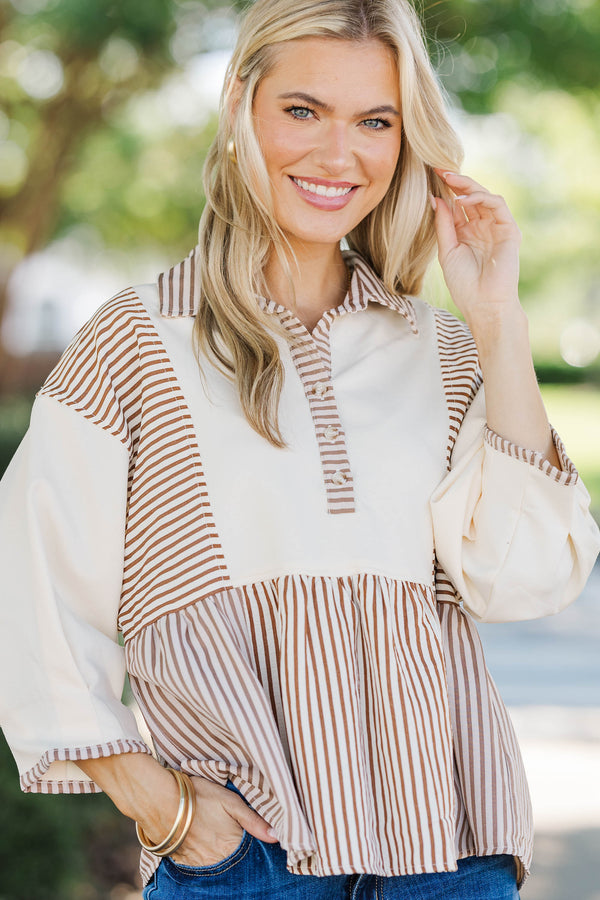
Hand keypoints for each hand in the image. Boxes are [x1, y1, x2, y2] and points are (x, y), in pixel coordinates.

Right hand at [76, 755, 277, 868]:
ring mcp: (195, 863)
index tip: (250, 839)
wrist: (159, 799)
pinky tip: (200, 840)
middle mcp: (214, 861)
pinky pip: (196, 863)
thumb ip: (254, 821)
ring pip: (214, 864)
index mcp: (229, 847)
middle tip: (227, 835)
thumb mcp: (230, 802)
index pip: (247, 854)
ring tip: (213, 835)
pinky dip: (201, 855)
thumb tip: (276, 837)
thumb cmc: (197, 796)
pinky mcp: (180, 860)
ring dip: (217, 854)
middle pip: (230, 861)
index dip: (250, 846)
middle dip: (233, 852)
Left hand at [431, 171, 521, 329]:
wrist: (484, 305)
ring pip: (485, 196)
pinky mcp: (509, 230)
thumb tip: (436, 199)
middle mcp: (482, 227)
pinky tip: (464, 199)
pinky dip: (481, 198)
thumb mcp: (447, 251)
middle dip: (456, 182)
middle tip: (439, 169)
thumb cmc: (464, 285)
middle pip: (470, 197)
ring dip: (468, 186)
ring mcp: (497, 227)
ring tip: (450, 179)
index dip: (445, 191)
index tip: (429, 176)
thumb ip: (444, 225)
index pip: (457, 205)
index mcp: (466, 233)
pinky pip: (497, 205)